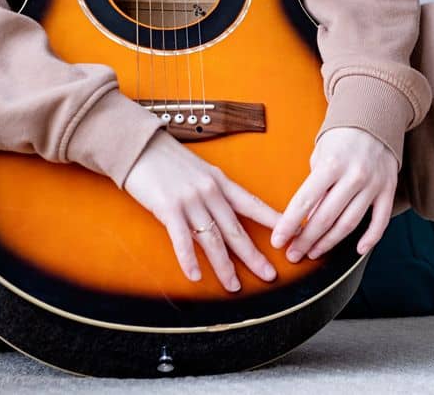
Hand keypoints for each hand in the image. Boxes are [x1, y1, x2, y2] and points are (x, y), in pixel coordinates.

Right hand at [122, 133, 281, 291]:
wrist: (140, 146)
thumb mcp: (200, 170)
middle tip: (269, 275)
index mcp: (221, 182)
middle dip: (254, 255)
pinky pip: (182, 239)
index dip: (274, 220)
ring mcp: (190, 200)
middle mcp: (210, 191)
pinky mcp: (168, 208)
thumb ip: (215, 190)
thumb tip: (228, 210)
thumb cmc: (168, 160)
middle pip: (236, 229)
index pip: (253, 204)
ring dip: (224, 266)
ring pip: (213, 239)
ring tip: (233, 286)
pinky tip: (195, 276)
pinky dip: (189, 260)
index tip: (293, 232)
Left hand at [271, 127, 398, 262]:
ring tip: (313, 253)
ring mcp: (374, 184)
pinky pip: (381, 220)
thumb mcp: (319, 155)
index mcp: (332, 163)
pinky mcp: (388, 189)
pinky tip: (357, 250)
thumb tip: (307, 219)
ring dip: (329, 243)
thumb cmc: (340, 138)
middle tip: (293, 254)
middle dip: (306, 240)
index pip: (305, 200)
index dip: (289, 224)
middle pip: (326, 217)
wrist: (375, 117)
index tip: (278, 241)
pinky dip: (370, 238)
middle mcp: (354, 175)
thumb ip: (314, 186)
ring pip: (349, 223)